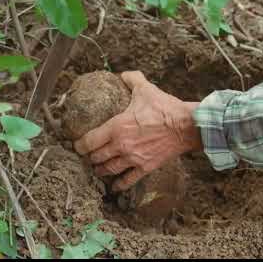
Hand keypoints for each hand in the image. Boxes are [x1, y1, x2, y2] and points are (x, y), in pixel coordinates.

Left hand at [74, 71, 201, 191]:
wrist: (186, 126)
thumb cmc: (165, 108)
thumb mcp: (146, 90)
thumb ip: (132, 80)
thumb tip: (123, 74)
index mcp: (116, 127)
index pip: (89, 141)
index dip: (79, 145)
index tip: (76, 145)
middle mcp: (121, 146)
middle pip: (96, 157)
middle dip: (89, 157)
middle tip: (87, 155)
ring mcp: (133, 159)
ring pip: (108, 169)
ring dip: (100, 170)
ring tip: (97, 169)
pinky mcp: (145, 167)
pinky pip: (128, 180)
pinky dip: (119, 184)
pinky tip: (114, 186)